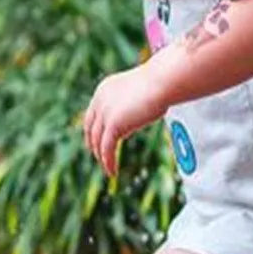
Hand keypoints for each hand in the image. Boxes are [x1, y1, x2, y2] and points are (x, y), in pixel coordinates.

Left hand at [82, 64, 167, 179]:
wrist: (162, 82)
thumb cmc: (160, 84)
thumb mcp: (139, 93)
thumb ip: (132, 104)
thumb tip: (136, 115)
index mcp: (103, 90)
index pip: (92, 114)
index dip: (92, 130)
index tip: (95, 141)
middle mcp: (99, 101)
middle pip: (91, 128)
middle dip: (94, 144)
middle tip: (99, 157)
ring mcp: (105, 113)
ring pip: (98, 141)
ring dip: (101, 157)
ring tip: (108, 169)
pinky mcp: (113, 125)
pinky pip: (107, 149)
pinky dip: (108, 162)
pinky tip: (112, 171)